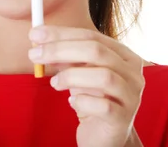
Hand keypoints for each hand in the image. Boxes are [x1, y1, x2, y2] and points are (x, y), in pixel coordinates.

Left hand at [28, 26, 144, 146]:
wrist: (103, 134)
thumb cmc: (91, 97)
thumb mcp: (78, 71)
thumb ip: (64, 55)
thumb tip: (39, 38)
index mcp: (123, 54)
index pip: (91, 36)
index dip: (62, 34)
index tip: (35, 34)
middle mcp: (133, 72)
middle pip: (97, 52)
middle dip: (61, 50)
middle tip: (34, 54)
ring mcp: (131, 95)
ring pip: (104, 76)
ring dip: (71, 76)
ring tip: (55, 83)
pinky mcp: (123, 118)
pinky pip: (103, 106)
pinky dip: (82, 101)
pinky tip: (72, 103)